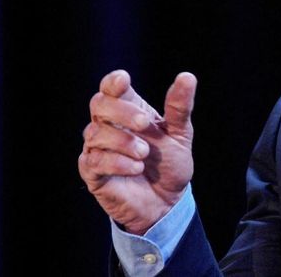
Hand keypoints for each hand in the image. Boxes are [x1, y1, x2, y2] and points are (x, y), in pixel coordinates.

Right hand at [78, 69, 196, 234]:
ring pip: (94, 133)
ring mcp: (98, 148)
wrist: (167, 202)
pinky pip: (94, 161)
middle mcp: (109, 126)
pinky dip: (116, 162)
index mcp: (129, 110)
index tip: (123, 81)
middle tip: (144, 124)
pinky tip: (135, 168)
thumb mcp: (180, 134)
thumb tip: (187, 77)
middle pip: (99, 105)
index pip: (111, 88)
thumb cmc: (170, 164)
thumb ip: (179, 107)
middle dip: (121, 111)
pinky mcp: (93, 172)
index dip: (113, 82)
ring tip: (144, 154)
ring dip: (122, 141)